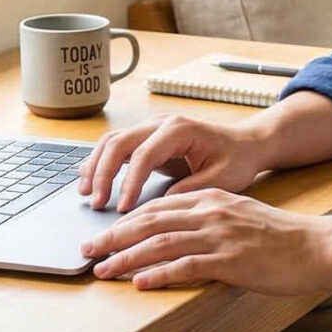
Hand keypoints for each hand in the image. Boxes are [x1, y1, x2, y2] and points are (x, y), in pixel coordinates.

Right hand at [78, 112, 271, 211]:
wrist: (245, 143)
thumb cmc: (236, 159)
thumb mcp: (221, 179)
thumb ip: (191, 189)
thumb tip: (159, 206)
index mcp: (179, 129)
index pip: (144, 154)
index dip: (129, 182)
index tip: (122, 208)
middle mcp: (161, 123)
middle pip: (119, 142)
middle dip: (103, 173)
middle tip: (96, 202)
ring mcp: (152, 128)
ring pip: (112, 141)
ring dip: (96, 166)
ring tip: (86, 193)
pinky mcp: (148, 138)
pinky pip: (118, 146)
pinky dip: (101, 162)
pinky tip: (91, 180)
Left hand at [83, 190, 331, 292]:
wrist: (315, 246)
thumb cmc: (280, 238)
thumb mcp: (240, 217)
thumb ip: (209, 220)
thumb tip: (178, 236)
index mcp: (211, 199)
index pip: (156, 207)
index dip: (124, 221)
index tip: (102, 235)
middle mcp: (210, 213)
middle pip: (150, 221)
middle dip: (114, 237)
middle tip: (88, 252)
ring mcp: (220, 236)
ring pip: (161, 243)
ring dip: (127, 258)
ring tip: (104, 270)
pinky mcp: (230, 260)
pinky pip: (186, 266)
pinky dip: (159, 274)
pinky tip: (140, 284)